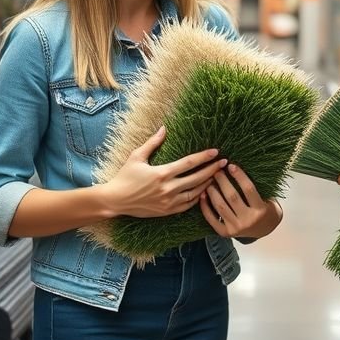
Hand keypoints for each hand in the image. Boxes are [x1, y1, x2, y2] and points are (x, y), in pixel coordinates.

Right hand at [102, 126, 225, 217]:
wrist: (115, 201)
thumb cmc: (124, 176)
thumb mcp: (136, 157)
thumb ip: (152, 143)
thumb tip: (164, 128)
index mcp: (162, 173)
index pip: (188, 163)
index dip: (203, 157)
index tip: (216, 152)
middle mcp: (167, 188)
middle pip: (197, 178)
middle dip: (212, 170)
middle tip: (224, 163)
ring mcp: (168, 202)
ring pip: (195, 193)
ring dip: (208, 184)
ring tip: (218, 176)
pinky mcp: (167, 211)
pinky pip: (188, 205)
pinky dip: (198, 199)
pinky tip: (204, 191)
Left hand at [200, 163, 283, 238]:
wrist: (264, 230)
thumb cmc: (265, 209)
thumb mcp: (267, 198)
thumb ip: (255, 187)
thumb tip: (235, 168)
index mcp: (260, 210)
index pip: (248, 189)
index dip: (239, 176)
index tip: (231, 166)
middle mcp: (248, 220)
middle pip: (232, 197)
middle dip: (223, 181)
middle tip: (217, 171)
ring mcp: (236, 228)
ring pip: (220, 206)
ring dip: (212, 192)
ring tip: (208, 181)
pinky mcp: (225, 233)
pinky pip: (212, 219)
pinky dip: (205, 207)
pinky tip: (202, 195)